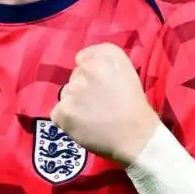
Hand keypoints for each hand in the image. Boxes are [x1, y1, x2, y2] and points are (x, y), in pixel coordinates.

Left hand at [52, 43, 160, 165]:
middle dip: (82, 89)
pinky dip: (67, 121)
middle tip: (98, 104)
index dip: (88, 73)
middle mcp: (87, 68)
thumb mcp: (125, 73)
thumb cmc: (134, 107)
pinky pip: (58, 113)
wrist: (136, 138)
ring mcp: (72, 89)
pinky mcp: (62, 110)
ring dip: (74, 105)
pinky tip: (84, 127)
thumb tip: (82, 65)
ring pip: (66, 95)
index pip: (83, 58)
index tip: (98, 85)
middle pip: (74, 77)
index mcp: (106, 55)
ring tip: (93, 117)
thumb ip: (103, 65)